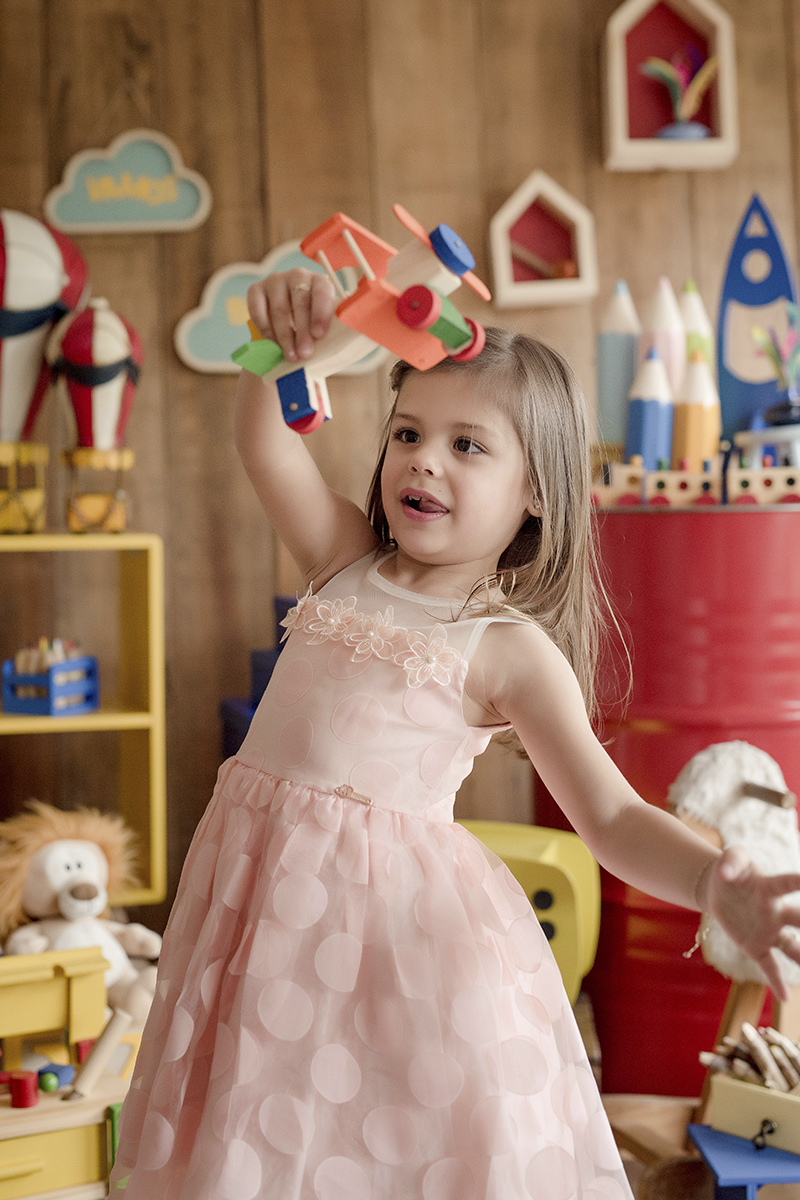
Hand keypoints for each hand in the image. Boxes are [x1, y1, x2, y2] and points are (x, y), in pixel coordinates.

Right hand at [247, 269, 334, 362]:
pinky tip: (274, 346)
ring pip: (279, 308)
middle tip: (304, 353)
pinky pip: (258, 311)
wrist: (289, 320)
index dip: (320, 313)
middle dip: (302, 330)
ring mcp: (275, 280)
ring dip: (285, 335)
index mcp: (320, 281)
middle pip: (300, 301)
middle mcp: (298, 276)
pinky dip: (266, 331)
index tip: (319, 335)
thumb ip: (327, 332)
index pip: (322, 291)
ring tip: (290, 355)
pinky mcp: (256, 289)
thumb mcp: (323, 325)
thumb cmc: (312, 324)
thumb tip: (328, 349)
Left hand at [704, 845, 799, 999]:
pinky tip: (786, 999)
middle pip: (799, 920)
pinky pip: (770, 966)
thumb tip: (725, 873)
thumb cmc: (731, 870)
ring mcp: (769, 931)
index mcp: (770, 888)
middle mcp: (776, 912)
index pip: (788, 884)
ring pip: (793, 948)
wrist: (720, 890)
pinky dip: (776, 982)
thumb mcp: (730, 859)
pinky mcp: (756, 947)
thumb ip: (731, 861)